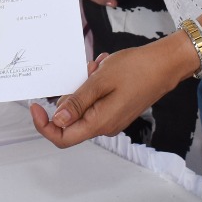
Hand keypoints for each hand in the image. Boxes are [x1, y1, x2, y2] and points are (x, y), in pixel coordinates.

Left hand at [30, 35, 192, 147]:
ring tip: (98, 67)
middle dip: (70, 94)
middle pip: (71, 120)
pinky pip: (94, 100)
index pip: (62, 137)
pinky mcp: (116, 109)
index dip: (44, 126)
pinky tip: (103, 69)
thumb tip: (56, 121)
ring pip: (82, 106)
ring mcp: (112, 118)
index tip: (35, 106)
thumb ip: (77, 103)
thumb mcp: (100, 81)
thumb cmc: (137, 69)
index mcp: (100, 123)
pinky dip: (94, 84)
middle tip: (85, 71)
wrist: (166, 64)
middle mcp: (105, 125)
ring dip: (84, 86)